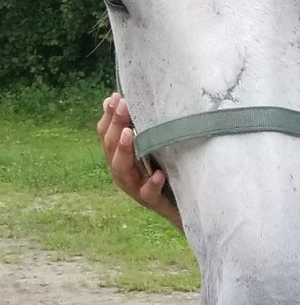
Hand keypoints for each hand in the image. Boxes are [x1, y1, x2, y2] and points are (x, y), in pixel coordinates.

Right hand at [97, 93, 182, 231]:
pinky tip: (158, 174)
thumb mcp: (154, 147)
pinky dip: (151, 184)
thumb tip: (117, 99)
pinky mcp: (154, 202)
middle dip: (115, 125)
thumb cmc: (169, 173)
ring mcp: (136, 189)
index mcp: (121, 158)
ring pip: (122, 171)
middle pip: (111, 149)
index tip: (116, 97)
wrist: (188, 207)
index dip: (109, 117)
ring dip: (124, 151)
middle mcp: (124, 174)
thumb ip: (139, 127)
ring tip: (128, 133)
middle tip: (123, 105)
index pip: (106, 135)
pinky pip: (149, 194)